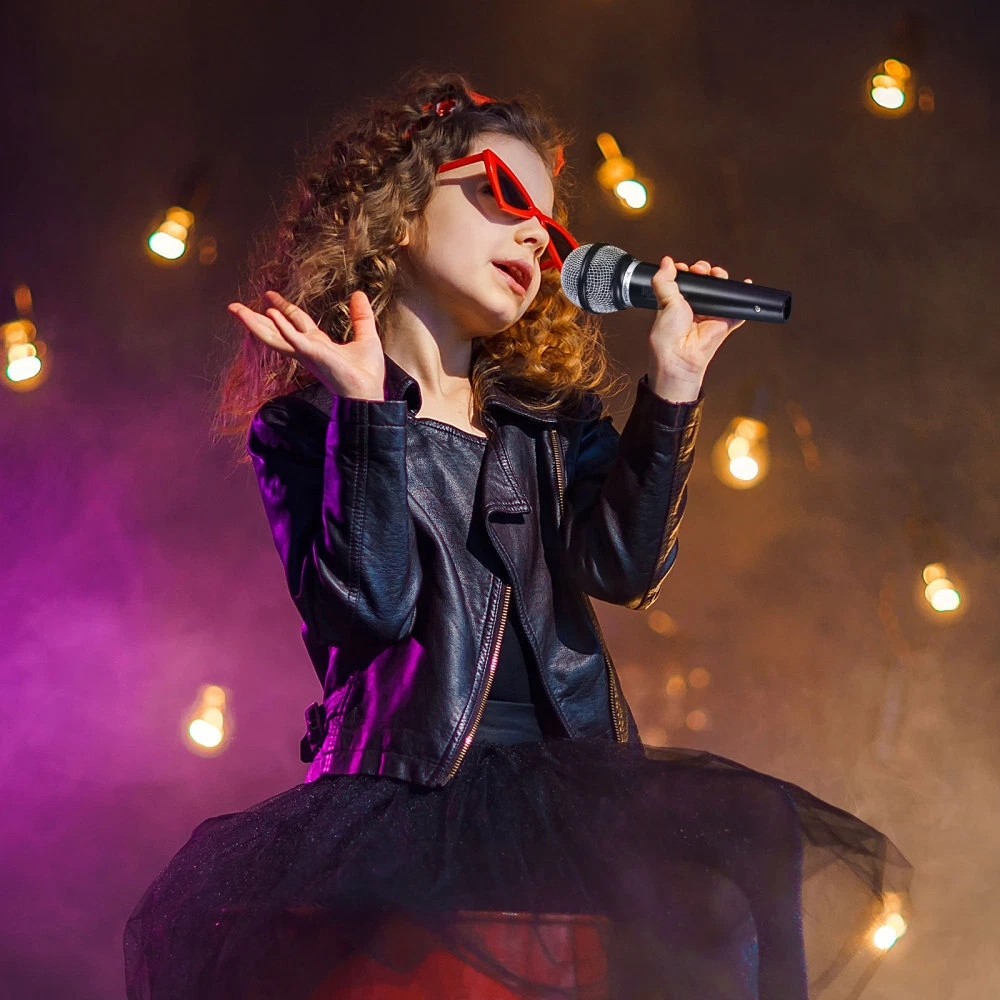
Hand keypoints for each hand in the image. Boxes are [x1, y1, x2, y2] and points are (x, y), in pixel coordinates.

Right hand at [226, 290, 384, 400]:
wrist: (368, 392)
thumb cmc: (366, 373)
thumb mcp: (366, 337)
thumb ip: (360, 316)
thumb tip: (359, 294)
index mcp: (317, 344)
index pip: (294, 322)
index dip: (282, 308)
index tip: (268, 296)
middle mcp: (306, 348)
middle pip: (276, 329)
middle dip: (255, 318)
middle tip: (235, 306)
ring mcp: (307, 352)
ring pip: (274, 336)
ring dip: (255, 322)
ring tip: (237, 310)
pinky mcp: (312, 354)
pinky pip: (293, 339)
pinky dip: (281, 327)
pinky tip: (269, 314)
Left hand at [647, 258, 752, 399]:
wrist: (680, 355)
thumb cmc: (667, 334)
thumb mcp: (663, 301)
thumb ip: (664, 280)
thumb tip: (666, 262)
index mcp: (677, 303)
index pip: (686, 281)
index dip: (688, 271)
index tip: (685, 268)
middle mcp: (694, 307)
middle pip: (705, 283)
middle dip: (705, 270)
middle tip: (700, 269)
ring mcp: (710, 314)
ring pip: (720, 291)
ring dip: (720, 279)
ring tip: (717, 274)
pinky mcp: (724, 322)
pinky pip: (737, 310)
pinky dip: (743, 299)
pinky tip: (745, 284)